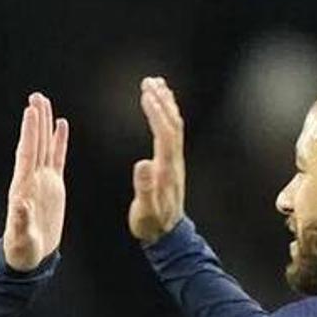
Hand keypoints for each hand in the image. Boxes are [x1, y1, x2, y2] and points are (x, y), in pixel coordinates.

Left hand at [3, 92, 68, 270]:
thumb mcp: (20, 237)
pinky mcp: (53, 186)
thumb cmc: (21, 250)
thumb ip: (21, 221)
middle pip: (36, 143)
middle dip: (36, 120)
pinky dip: (59, 141)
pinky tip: (61, 125)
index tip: (29, 112)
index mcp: (22, 188)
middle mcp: (31, 179)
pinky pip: (57, 158)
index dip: (29, 133)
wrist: (29, 258)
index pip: (26, 154)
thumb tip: (21, 204)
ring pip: (46, 146)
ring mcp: (43, 181)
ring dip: (45, 124)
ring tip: (44, 101)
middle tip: (36, 96)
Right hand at [128, 77, 186, 242]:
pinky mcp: (171, 163)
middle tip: (149, 81)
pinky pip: (172, 133)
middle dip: (162, 101)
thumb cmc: (152, 223)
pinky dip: (167, 115)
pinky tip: (160, 107)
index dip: (156, 113)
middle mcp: (174, 161)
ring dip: (166, 104)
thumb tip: (143, 163)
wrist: (167, 234)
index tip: (146, 94)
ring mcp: (174, 161)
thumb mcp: (145, 209)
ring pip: (174, 125)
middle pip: (172, 124)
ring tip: (156, 84)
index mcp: (166, 168)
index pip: (164, 133)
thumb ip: (145, 187)